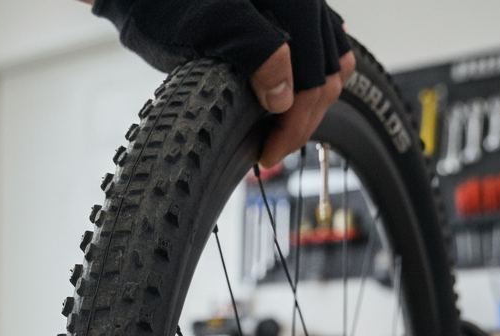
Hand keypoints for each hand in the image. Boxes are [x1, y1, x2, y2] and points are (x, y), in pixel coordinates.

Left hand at [89, 0, 354, 167]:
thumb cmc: (170, 2)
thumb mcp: (211, 25)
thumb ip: (256, 51)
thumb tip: (285, 97)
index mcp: (293, 6)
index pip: (314, 81)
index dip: (293, 127)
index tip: (267, 155)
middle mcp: (304, 4)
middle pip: (326, 77)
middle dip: (301, 123)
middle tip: (271, 152)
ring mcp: (299, 9)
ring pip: (330, 65)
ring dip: (310, 105)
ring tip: (280, 131)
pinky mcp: (287, 16)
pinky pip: (322, 49)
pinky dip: (312, 79)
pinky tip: (292, 96)